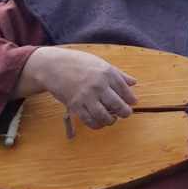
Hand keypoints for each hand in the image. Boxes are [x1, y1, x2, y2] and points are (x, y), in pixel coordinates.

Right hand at [19, 46, 137, 129]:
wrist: (53, 66)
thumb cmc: (79, 64)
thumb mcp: (101, 64)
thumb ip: (118, 74)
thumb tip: (134, 83)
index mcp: (107, 73)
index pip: (126, 91)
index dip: (131, 100)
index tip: (131, 102)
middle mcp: (98, 85)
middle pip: (118, 105)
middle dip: (125, 112)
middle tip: (125, 113)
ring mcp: (86, 96)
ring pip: (104, 116)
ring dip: (111, 121)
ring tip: (112, 118)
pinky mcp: (75, 105)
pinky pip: (89, 120)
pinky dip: (97, 124)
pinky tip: (99, 121)